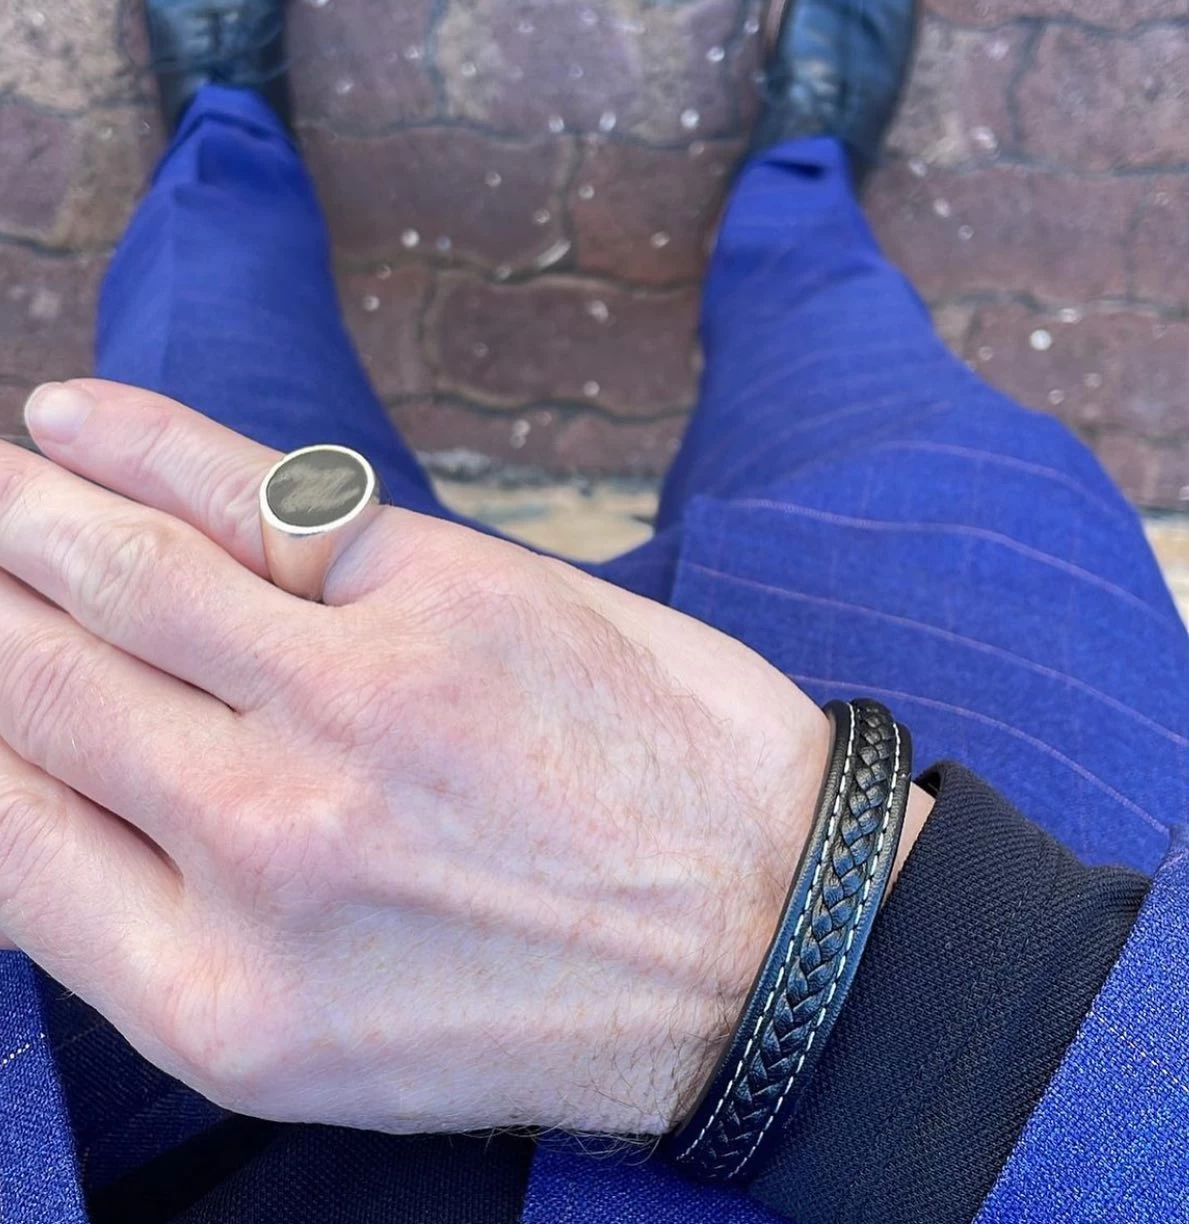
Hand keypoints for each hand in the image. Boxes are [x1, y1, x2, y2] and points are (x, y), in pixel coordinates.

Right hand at [0, 379, 922, 1136]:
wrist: (771, 939)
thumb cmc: (552, 997)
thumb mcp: (329, 1043)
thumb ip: (170, 926)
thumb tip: (43, 795)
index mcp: (213, 996)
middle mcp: (260, 845)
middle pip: (33, 679)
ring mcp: (355, 706)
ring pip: (119, 572)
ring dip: (22, 511)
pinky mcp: (449, 598)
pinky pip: (253, 496)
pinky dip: (145, 445)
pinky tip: (72, 421)